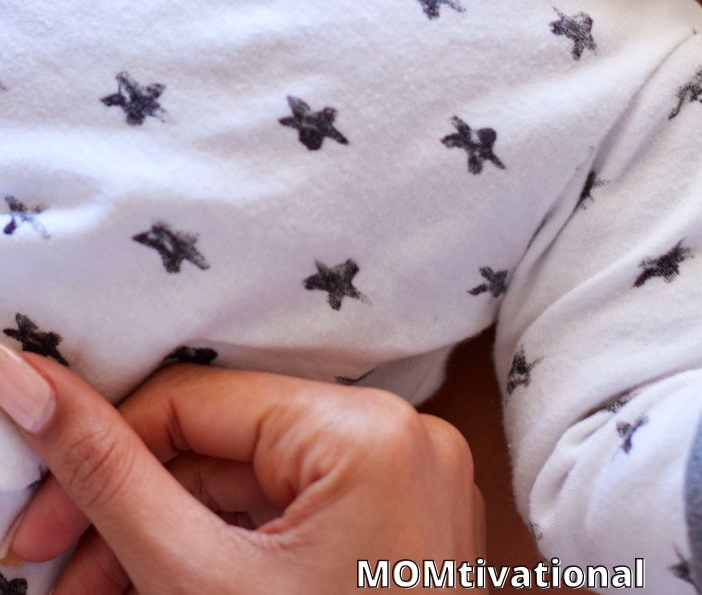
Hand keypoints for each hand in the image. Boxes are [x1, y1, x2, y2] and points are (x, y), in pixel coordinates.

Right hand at [0, 357, 483, 593]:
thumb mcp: (197, 581)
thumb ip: (110, 477)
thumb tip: (28, 380)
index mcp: (366, 429)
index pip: (196, 399)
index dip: (101, 455)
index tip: (36, 529)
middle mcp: (403, 437)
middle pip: (224, 446)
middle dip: (133, 513)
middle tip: (61, 581)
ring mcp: (410, 485)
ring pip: (255, 485)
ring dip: (173, 538)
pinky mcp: (403, 529)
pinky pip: (297, 514)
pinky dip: (231, 551)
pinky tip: (170, 588)